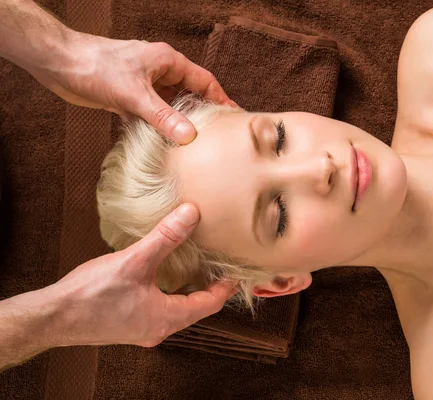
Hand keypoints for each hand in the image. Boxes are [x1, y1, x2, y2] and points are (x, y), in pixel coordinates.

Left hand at [31, 32, 234, 143]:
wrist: (58, 63)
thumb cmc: (95, 66)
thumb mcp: (134, 95)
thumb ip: (162, 117)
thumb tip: (189, 136)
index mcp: (168, 62)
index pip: (204, 81)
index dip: (221, 99)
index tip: (232, 119)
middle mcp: (159, 72)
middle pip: (189, 95)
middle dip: (201, 115)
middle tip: (214, 137)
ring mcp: (144, 85)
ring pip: (170, 107)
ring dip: (176, 124)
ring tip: (191, 147)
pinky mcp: (129, 97)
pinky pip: (151, 115)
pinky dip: (156, 128)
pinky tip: (162, 146)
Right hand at [51, 204, 236, 346]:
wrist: (52, 318)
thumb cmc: (91, 296)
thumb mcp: (134, 261)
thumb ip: (166, 237)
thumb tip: (191, 214)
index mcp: (167, 319)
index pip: (211, 303)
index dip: (226, 285)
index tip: (235, 269)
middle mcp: (159, 329)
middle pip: (197, 308)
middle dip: (209, 287)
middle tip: (217, 265)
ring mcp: (143, 330)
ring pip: (177, 310)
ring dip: (188, 289)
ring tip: (194, 266)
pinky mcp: (128, 325)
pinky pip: (159, 310)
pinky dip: (169, 293)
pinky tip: (161, 276)